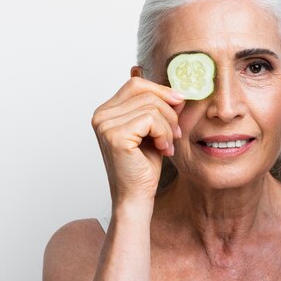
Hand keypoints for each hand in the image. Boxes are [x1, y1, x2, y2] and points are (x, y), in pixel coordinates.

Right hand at [91, 76, 184, 206]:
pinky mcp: (115, 136)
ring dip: (168, 127)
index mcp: (106, 111)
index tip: (179, 103)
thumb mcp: (152, 129)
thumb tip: (172, 88)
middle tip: (176, 133)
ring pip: (152, 106)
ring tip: (167, 145)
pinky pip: (151, 119)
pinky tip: (163, 149)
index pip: (136, 84)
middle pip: (145, 92)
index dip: (161, 90)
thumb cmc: (144, 166)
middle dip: (169, 112)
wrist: (136, 196)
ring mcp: (105, 125)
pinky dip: (164, 134)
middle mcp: (101, 115)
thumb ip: (156, 106)